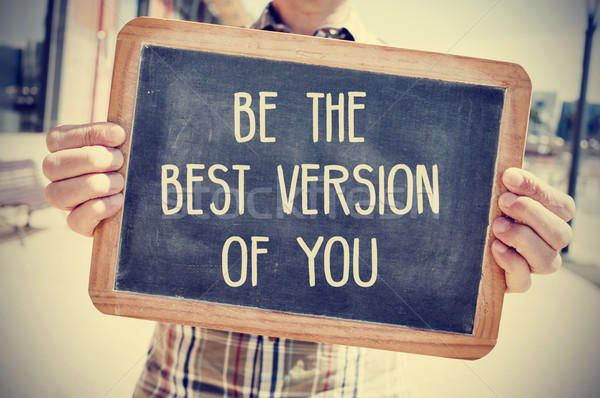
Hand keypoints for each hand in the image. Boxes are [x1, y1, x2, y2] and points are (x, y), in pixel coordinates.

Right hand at [43, 122, 125, 235]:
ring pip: (57, 194)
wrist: (146, 199)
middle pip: (52, 166)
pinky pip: (75, 221)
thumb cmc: (132, 164)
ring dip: (93, 185)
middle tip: (119, 161)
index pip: (57, 138)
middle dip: (90, 160)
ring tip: (120, 182)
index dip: (88, 134)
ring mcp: (67, 201)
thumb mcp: (126, 147)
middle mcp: (58, 176)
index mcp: (64, 150)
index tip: (118, 135)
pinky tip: (118, 200)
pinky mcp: (80, 224)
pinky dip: (99, 208)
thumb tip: (120, 133)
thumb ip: (119, 138)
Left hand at [491, 167, 575, 292]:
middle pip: (562, 234)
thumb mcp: (493, 195)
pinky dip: (511, 264)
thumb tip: (509, 174)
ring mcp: (533, 265)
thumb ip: (504, 185)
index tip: (509, 177)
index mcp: (549, 218)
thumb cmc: (481, 211)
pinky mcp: (515, 282)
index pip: (562, 206)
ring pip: (548, 261)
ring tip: (497, 226)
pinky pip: (524, 281)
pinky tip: (495, 248)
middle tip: (502, 202)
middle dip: (532, 214)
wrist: (456, 245)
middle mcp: (547, 243)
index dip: (538, 191)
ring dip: (522, 239)